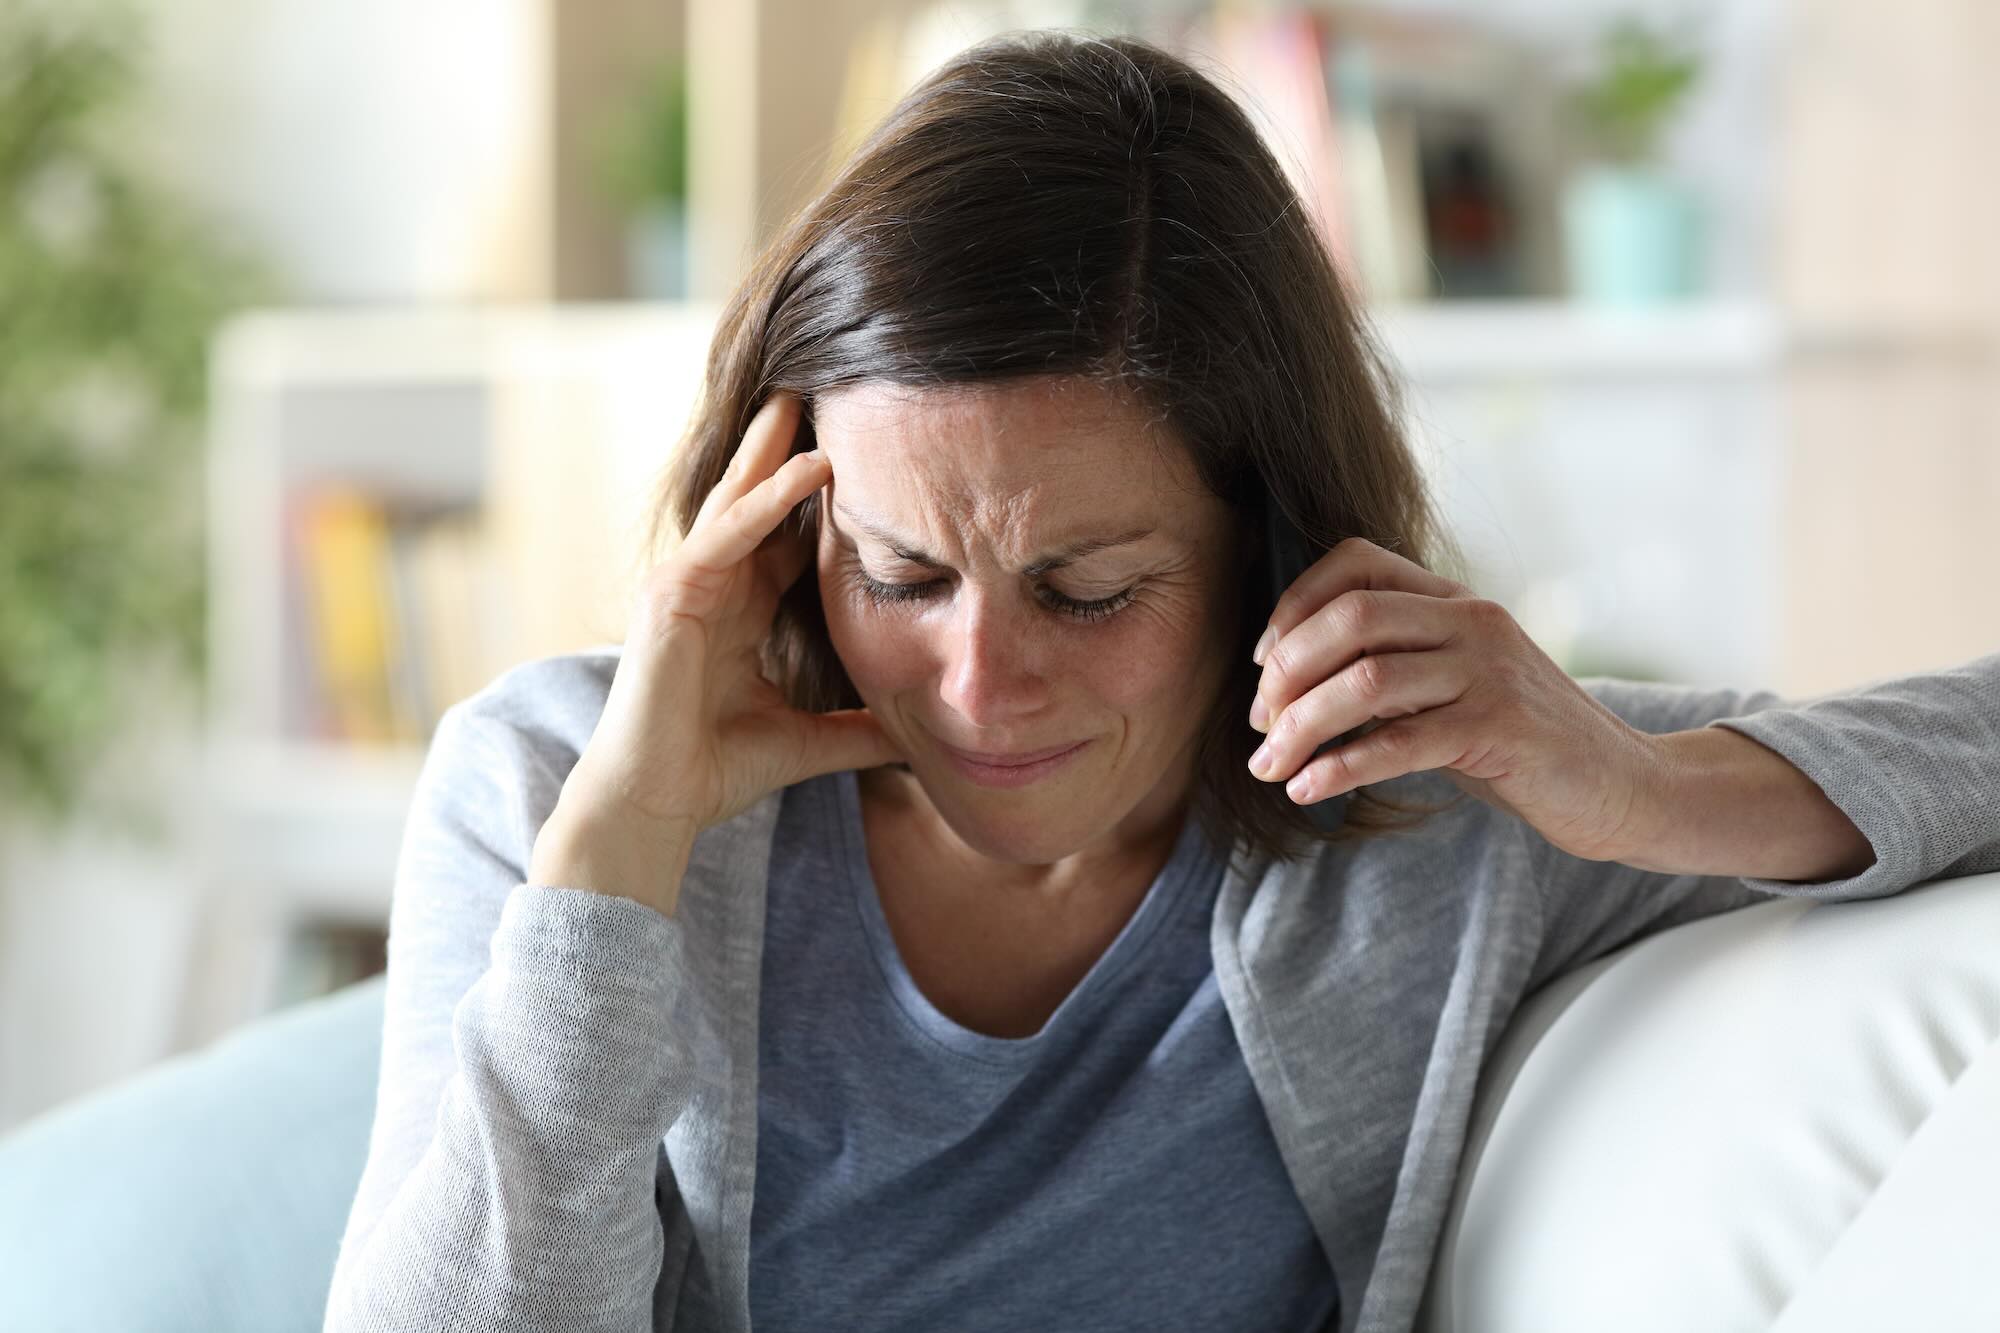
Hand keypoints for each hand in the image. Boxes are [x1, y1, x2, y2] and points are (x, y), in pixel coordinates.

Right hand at [536, 393, 901, 902]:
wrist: (657, 804)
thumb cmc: (715, 770)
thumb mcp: (809, 741)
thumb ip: (859, 732)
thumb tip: (922, 741)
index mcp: (740, 610)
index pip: (790, 538)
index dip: (827, 500)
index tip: (873, 459)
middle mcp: (713, 586)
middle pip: (759, 501)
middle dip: (788, 448)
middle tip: (825, 391)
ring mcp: (687, 583)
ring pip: (742, 500)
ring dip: (777, 447)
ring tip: (810, 394)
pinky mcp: (673, 593)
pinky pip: (729, 531)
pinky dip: (768, 497)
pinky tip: (810, 465)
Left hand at [1246, 537, 1663, 862]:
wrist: (1620, 785)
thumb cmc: (1518, 742)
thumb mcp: (1452, 688)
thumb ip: (1391, 671)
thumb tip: (1286, 688)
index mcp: (1455, 600)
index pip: (1356, 562)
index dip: (1294, 607)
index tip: (1263, 666)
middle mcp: (1472, 621)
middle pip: (1350, 618)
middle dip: (1286, 673)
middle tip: (1259, 726)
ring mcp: (1490, 672)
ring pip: (1366, 681)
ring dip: (1300, 728)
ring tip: (1268, 768)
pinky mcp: (1501, 730)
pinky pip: (1399, 743)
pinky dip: (1339, 767)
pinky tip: (1307, 790)